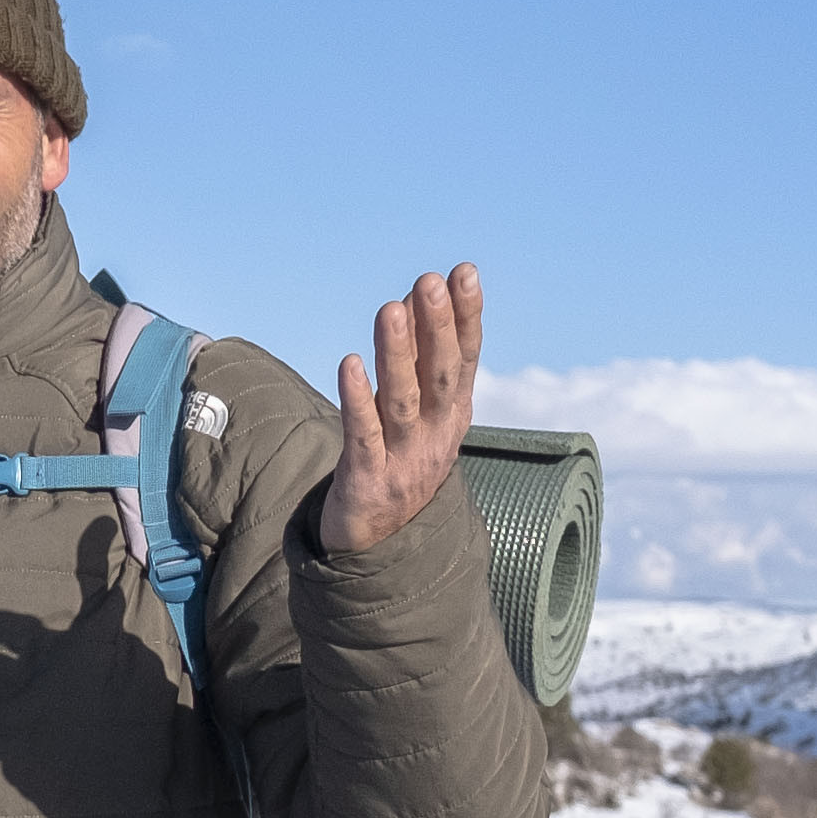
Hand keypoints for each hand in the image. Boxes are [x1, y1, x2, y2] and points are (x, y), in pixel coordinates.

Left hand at [324, 264, 482, 552]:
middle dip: (437, 328)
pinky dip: (358, 400)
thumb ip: (418, 358)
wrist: (378, 544)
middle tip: (430, 281)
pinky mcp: (367, 481)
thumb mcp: (416, 410)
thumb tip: (413, 297)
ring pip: (402, 401)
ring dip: (397, 354)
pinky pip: (363, 437)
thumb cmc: (397, 461)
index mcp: (452, 415)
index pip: (465, 359)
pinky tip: (350, 364)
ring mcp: (404, 460)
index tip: (464, 273)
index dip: (466, 317)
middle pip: (440, 376)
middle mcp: (435, 436)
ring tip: (390, 308)